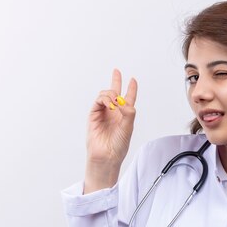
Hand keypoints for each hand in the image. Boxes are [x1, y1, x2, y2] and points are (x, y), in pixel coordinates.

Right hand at [84, 69, 137, 192]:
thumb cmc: (118, 145)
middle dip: (116, 81)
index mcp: (124, 115)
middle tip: (116, 71)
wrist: (106, 155)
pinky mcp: (94, 115)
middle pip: (115, 93)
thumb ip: (129, 112)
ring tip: (114, 103)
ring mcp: (103, 113)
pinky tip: (110, 104)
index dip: (131, 89)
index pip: (128, 99)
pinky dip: (104, 99)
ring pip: (106, 95)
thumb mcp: (128, 127)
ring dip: (111, 95)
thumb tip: (123, 101)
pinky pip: (98, 101)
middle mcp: (114, 113)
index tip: (133, 79)